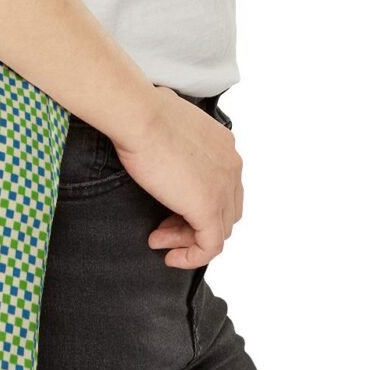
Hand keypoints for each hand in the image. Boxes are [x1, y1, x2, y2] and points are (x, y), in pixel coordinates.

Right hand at [113, 86, 243, 269]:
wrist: (139, 116)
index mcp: (224, 145)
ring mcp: (223, 188)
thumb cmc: (143, 112)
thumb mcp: (169, 122)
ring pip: (217, 230)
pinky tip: (171, 257)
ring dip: (187, 240)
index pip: (223, 186)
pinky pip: (210, 247)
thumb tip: (161, 144)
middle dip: (193, 223)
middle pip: (224, 210)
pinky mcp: (208, 208)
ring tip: (159, 240)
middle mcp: (231, 166)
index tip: (168, 208)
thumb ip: (176, 139)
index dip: (196, 202)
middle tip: (163, 228)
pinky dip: (192, 257)